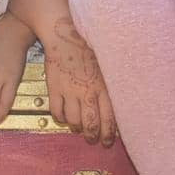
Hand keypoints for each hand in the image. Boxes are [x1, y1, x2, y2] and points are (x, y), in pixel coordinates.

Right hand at [42, 16, 116, 146]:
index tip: (107, 141)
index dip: (108, 134)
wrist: (64, 33)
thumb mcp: (106, 64)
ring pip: (73, 121)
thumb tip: (120, 100)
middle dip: (92, 136)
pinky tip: (63, 117)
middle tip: (93, 140)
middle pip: (91, 123)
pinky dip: (60, 118)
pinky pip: (56, 111)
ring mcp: (69, 91)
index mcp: (103, 86)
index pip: (109, 118)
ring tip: (78, 128)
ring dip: (76, 127)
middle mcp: (87, 91)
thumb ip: (111, 83)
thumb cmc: (88, 45)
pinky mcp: (54, 88)